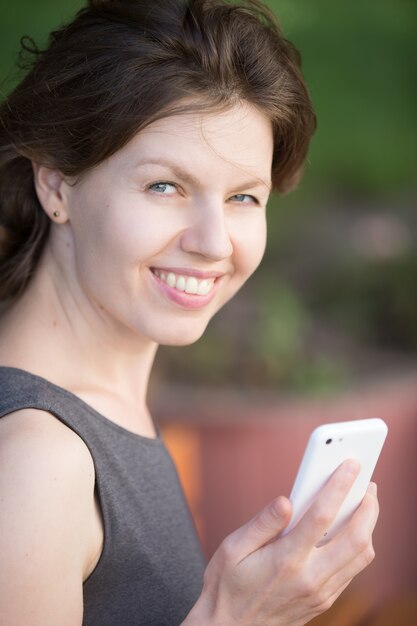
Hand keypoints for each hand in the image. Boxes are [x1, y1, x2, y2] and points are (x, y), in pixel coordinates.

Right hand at [185, 460, 378, 625]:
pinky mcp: (324, 601)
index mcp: (286, 559)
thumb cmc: (227, 586)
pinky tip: (351, 531)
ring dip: (369, 527)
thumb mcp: (233, 548)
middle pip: (356, 538)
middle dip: (368, 507)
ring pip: (361, 557)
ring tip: (365, 504)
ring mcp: (320, 593)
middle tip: (369, 485)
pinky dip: (360, 547)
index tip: (351, 465)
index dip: (339, 485)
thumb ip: (262, 523)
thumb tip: (286, 500)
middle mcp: (309, 578)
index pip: (321, 515)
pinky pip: (353, 571)